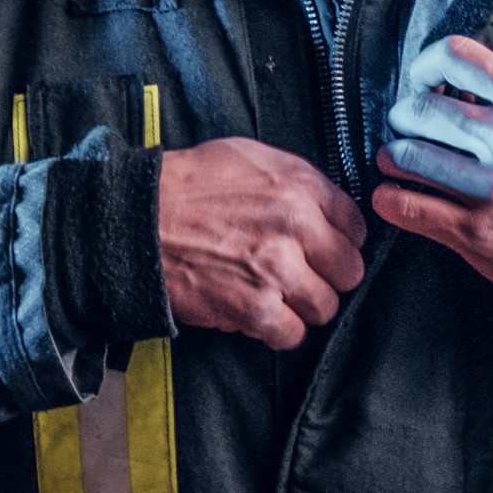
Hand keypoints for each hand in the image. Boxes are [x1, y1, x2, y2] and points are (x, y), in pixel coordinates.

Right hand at [158, 138, 366, 348]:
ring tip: (275, 295)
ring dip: (302, 306)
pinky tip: (257, 313)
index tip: (322, 249)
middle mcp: (296, 227)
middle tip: (300, 275)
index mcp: (299, 186)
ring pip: (325, 307)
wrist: (136, 220)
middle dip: (327, 277)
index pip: (356, 226)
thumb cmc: (187, 186)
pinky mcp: (254, 308)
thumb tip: (327, 207)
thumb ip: (297, 180)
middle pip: (348, 272)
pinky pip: (292, 334)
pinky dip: (277, 330)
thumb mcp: (249, 158)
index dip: (338, 241)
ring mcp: (278, 271)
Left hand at [371, 36, 492, 308]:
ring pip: (406, 156)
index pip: (456, 58)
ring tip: (396, 162)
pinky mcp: (476, 232)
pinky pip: (408, 207)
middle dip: (404, 119)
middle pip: (420, 109)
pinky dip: (389, 199)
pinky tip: (391, 197)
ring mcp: (490, 188)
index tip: (421, 83)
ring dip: (392, 158)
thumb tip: (458, 89)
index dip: (425, 67)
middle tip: (406, 130)